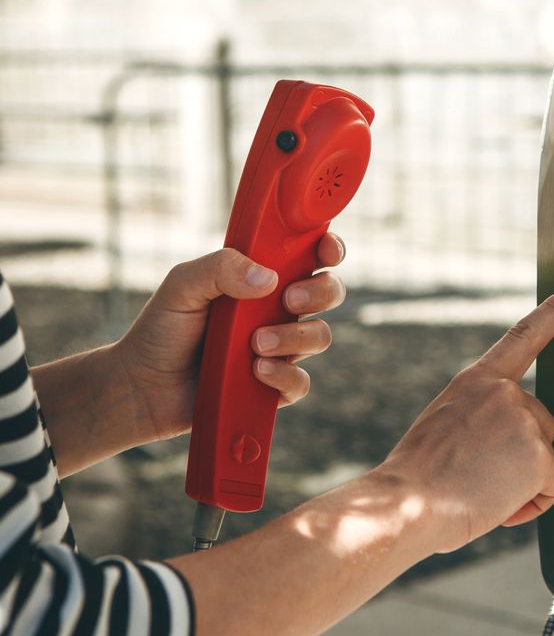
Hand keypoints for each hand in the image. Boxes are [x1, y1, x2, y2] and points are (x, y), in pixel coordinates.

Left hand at [115, 234, 347, 442]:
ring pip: (319, 336)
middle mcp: (276, 310)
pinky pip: (301, 382)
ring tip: (255, 345)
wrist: (141, 387)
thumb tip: (269, 278)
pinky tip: (255, 373)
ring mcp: (279, 348)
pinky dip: (283, 376)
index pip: (309, 256)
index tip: (325, 251)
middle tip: (288, 299)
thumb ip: (221, 267)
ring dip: (294, 337)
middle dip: (320, 293)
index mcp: (261, 278)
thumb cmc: (161, 329)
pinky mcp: (274, 385)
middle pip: (330, 293)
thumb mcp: (182, 285)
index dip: (329, 249)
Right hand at [378, 282, 553, 552]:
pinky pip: (551, 488)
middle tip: (478, 474)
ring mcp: (524, 421)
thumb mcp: (446, 427)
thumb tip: (505, 444)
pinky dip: (530, 505)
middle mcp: (504, 393)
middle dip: (522, 454)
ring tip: (480, 489)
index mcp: (476, 381)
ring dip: (521, 482)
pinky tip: (497, 505)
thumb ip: (482, 419)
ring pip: (545, 458)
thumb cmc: (416, 478)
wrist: (405, 504)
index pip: (523, 336)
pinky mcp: (538, 454)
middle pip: (542, 423)